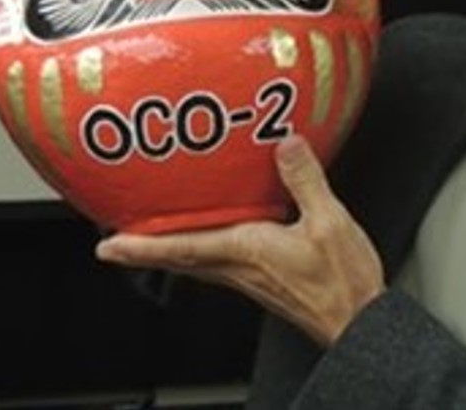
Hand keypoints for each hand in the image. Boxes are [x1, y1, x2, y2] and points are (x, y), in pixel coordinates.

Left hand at [95, 136, 385, 346]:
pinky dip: (201, 250)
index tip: (108, 244)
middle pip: (180, 259)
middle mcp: (240, 268)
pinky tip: (214, 238)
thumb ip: (306, 180)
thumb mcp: (329, 221)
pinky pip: (220, 263)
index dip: (141, 246)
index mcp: (247, 251)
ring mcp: (250, 278)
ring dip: (170, 250)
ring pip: (197, 262)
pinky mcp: (263, 282)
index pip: (181, 247)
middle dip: (144, 250)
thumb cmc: (342, 282)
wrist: (357, 320)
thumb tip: (286, 145)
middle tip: (115, 240)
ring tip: (151, 236)